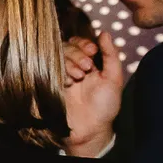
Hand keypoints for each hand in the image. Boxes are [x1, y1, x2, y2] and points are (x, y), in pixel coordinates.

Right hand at [61, 33, 124, 157]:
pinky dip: (60, 72)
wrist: (90, 129)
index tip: (92, 51)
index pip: (81, 43)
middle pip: (67, 46)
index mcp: (90, 64)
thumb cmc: (105, 105)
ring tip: (79, 76)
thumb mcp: (114, 78)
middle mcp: (74, 67)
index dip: (84, 43)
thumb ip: (111, 55)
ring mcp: (61, 75)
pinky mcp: (50, 84)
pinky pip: (48, 69)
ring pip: (57, 55)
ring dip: (69, 62)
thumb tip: (104, 33)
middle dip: (77, 53)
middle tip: (87, 68)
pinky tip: (68, 83)